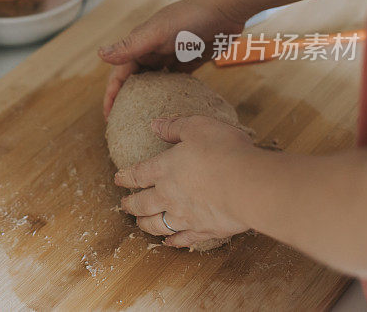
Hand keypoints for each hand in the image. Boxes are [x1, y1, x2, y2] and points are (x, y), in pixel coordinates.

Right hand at [98, 0, 244, 117]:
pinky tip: (170, 107)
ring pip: (153, 83)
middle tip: (124, 124)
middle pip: (134, 81)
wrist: (225, 10)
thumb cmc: (188, 18)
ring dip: (147, 99)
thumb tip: (100, 55)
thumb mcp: (156, 33)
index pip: (120, 75)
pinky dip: (168, 93)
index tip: (108, 116)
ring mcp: (169, 57)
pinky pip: (173, 82)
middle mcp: (151, 52)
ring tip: (144, 120)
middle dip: (126, 100)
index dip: (112, 95)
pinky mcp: (187, 62)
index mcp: (139, 45)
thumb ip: (130, 46)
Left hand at [115, 115, 253, 247]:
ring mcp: (185, 216)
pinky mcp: (204, 231)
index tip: (118, 180)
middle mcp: (169, 195)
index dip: (126, 177)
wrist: (247, 185)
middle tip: (124, 205)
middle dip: (130, 205)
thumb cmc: (223, 151)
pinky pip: (184, 239)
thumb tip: (155, 125)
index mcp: (164, 169)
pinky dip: (174, 241)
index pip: (137, 174)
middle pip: (142, 204)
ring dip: (146, 225)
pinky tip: (170, 242)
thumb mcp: (197, 127)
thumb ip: (175, 127)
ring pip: (157, 225)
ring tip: (140, 224)